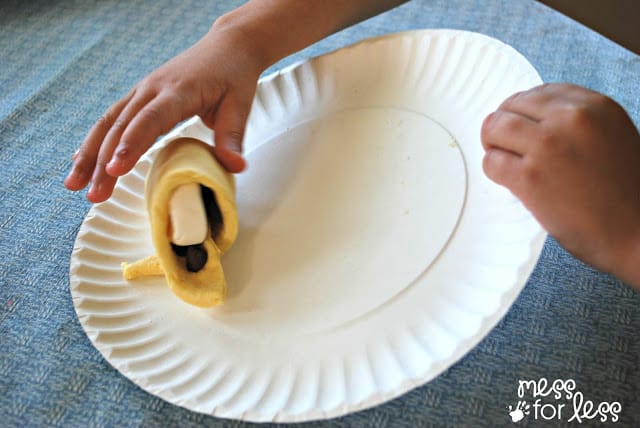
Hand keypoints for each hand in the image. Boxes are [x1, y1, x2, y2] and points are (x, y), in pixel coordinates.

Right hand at [65, 26, 264, 202]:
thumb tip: (235, 167)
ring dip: (90, 154)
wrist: (226, 46)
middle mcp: (153, 89)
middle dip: (103, 162)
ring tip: (74, 185)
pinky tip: (81, 162)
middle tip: (93, 194)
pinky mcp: (140, 96)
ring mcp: (143, 90)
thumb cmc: (233, 76)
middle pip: (122, 126)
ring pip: (109, 122)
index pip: (150, 119)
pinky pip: (113, 118)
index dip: (131, 144)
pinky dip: (95, 140)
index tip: (115, 169)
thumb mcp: (240, 105)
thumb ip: (233, 137)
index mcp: (179, 91)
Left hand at [481, 83, 639, 288]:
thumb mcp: (612, 137)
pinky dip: (493, 170)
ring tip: (502, 159)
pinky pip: (492, 162)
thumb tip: (536, 124)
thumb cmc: (627, 194)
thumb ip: (579, 125)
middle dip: (503, 126)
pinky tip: (508, 180)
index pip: (539, 93)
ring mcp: (548, 146)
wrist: (637, 233)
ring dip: (492, 144)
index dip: (523, 110)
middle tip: (504, 145)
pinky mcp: (530, 177)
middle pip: (511, 107)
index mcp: (595, 106)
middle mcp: (570, 119)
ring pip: (495, 129)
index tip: (521, 126)